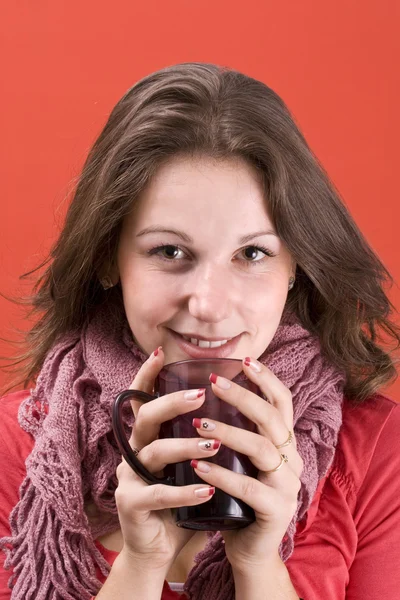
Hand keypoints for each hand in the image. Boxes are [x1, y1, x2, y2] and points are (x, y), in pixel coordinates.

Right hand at [114, 347, 218, 570]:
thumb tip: (236, 405)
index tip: (161, 353)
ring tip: (215, 446)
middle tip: (201, 395)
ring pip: (153, 452)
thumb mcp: (189, 463)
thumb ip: (200, 437)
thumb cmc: (180, 499)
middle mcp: (134, 451)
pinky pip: (157, 494)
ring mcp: (129, 477)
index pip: (143, 399)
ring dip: (185, 446)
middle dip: (172, 402)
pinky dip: (184, 491)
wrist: (160, 547)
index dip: (148, 375)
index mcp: (147, 437)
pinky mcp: (130, 504)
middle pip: (146, 416)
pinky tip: (207, 489)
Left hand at [190, 357, 303, 573]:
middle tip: (213, 383)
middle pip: (272, 419)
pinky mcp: (276, 511)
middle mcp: (292, 460)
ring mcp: (287, 486)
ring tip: (197, 422)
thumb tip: (207, 394)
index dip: (267, 379)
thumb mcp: (242, 460)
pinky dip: (221, 475)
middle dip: (243, 397)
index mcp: (284, 444)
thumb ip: (237, 432)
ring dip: (228, 432)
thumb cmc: (240, 498)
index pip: (283, 403)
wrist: (251, 550)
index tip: (244, 360)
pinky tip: (198, 466)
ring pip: (261, 449)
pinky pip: (248, 488)